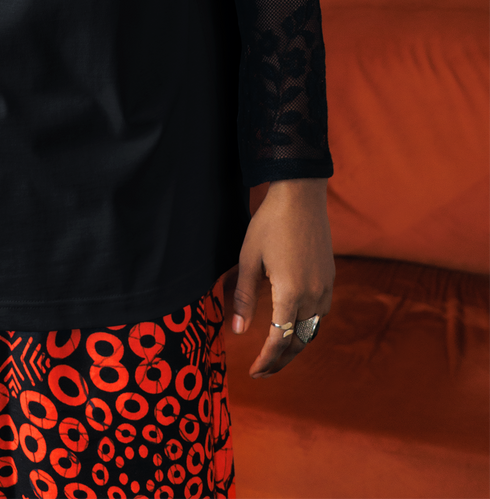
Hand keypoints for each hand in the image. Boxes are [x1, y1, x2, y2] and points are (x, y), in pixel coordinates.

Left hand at [231, 178, 333, 376]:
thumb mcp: (248, 259)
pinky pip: (320, 314)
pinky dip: (307, 329)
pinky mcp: (330, 278)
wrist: (301, 196)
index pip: (279, 340)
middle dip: (281, 361)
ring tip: (277, 354)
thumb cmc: (270, 224)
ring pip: (312, 331)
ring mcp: (325, 287)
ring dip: (295, 346)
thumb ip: (243, 296)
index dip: (267, 360)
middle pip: (299, 341)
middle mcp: (313, 295)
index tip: (255, 371)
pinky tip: (294, 326)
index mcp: (290, 293)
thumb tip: (237, 331)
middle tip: (263, 371)